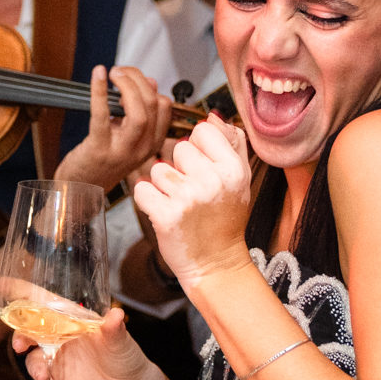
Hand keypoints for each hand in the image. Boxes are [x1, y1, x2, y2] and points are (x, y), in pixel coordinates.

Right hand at [6, 301, 168, 379]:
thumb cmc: (124, 354)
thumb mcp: (121, 340)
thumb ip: (114, 329)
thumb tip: (116, 315)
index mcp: (68, 318)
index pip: (38, 300)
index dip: (16, 290)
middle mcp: (56, 336)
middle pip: (27, 329)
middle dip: (19, 335)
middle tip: (22, 345)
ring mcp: (53, 358)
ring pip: (32, 358)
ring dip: (33, 367)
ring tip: (44, 377)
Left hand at [57, 65, 173, 189]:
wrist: (80, 189)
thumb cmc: (103, 161)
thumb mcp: (127, 136)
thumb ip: (139, 111)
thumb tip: (150, 82)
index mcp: (152, 144)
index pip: (164, 107)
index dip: (149, 86)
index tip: (134, 78)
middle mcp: (142, 150)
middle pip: (153, 105)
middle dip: (137, 80)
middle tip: (120, 71)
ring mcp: (122, 151)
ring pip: (138, 113)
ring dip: (127, 85)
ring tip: (113, 74)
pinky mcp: (99, 149)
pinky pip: (102, 115)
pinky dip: (100, 91)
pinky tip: (98, 75)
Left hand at [134, 113, 253, 292]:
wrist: (216, 263)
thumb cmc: (224, 219)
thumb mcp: (239, 180)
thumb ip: (231, 144)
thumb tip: (213, 116)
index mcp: (232, 169)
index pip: (203, 131)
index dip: (198, 148)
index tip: (203, 169)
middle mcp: (211, 180)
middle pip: (178, 148)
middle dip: (180, 168)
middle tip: (193, 193)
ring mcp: (187, 198)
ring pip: (158, 168)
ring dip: (163, 185)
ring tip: (180, 204)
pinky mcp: (165, 215)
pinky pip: (142, 189)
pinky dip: (147, 200)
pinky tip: (164, 212)